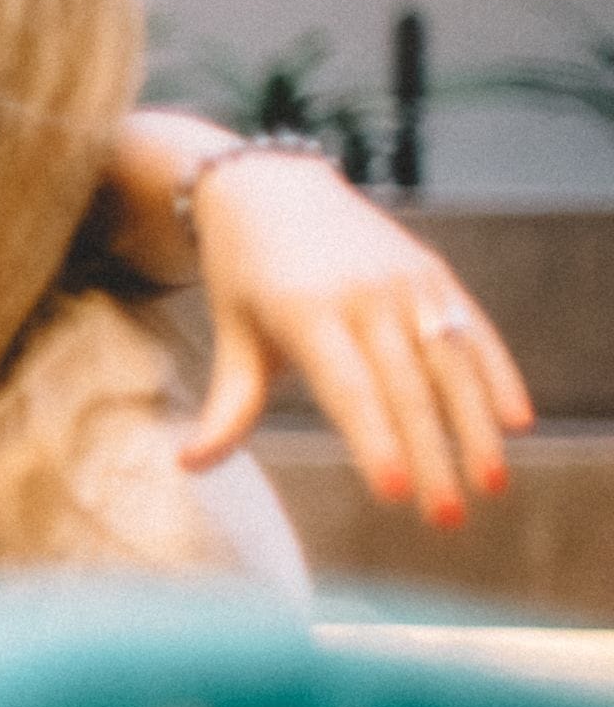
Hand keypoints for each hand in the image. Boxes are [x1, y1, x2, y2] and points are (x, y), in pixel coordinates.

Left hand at [185, 153, 533, 525]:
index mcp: (305, 310)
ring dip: (476, 426)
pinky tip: (517, 422)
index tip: (396, 492)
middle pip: (406, 388)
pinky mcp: (434, 272)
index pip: (349, 389)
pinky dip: (499, 374)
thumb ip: (228, 404)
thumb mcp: (233, 332)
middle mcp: (364, 293)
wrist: (269, 186)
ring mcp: (406, 280)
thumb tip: (189, 466)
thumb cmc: (243, 275)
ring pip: (452, 362)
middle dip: (431, 457)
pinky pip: (475, 329)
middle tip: (444, 520)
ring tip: (491, 485)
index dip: (374, 441)